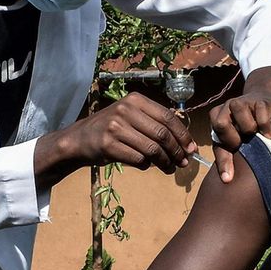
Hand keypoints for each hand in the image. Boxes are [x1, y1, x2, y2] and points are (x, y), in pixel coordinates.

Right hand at [50, 93, 194, 173]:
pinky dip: (146, 166)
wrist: (79, 139)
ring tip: (170, 168)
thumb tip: (185, 140)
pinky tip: (147, 166)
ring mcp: (115, 127)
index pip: (168, 117)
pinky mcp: (108, 145)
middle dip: (177, 151)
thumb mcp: (131, 115)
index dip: (183, 135)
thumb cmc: (111, 128)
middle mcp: (125, 110)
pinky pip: (138, 160)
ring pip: (152, 149)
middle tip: (183, 162)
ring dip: (165, 162)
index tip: (191, 149)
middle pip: (162, 134)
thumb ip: (154, 121)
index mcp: (135, 100)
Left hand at [210, 67, 270, 181]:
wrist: (267, 102)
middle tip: (244, 142)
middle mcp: (226, 107)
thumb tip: (227, 179)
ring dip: (250, 128)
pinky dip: (265, 126)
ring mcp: (243, 101)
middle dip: (234, 137)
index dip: (224, 155)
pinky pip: (261, 114)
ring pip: (240, 113)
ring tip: (256, 133)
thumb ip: (227, 157)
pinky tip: (268, 133)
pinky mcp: (260, 100)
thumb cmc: (247, 126)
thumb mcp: (234, 142)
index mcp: (216, 117)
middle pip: (220, 123)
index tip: (232, 169)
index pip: (214, 137)